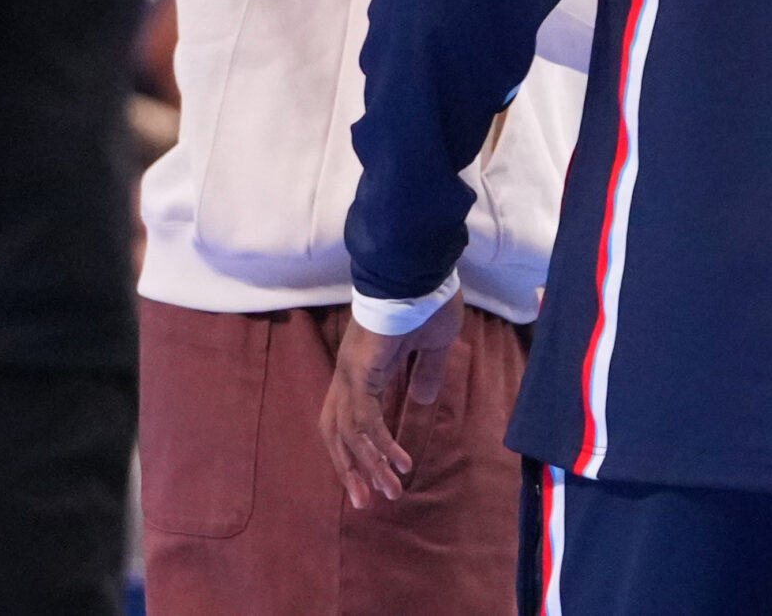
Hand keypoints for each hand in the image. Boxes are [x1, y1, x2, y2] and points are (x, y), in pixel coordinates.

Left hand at [319, 296, 461, 509]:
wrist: (418, 269)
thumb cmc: (428, 298)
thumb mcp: (435, 344)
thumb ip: (427, 373)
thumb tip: (422, 400)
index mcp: (363, 368)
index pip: (350, 420)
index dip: (360, 450)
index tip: (376, 477)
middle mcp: (348, 376)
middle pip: (337, 435)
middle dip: (351, 470)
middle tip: (367, 502)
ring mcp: (350, 374)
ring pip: (348, 434)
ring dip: (366, 466)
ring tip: (387, 492)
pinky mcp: (360, 373)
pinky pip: (364, 420)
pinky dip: (379, 445)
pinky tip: (398, 462)